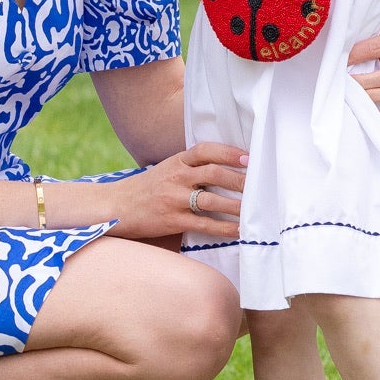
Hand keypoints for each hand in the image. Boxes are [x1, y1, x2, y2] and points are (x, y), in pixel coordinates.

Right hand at [108, 143, 245, 240]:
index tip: (248, 156)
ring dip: (236, 204)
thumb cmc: (148, 188)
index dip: (228, 152)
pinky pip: (203, 223)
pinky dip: (223, 227)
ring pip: (211, 199)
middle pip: (213, 173)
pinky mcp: (173, 220)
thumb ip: (191, 167)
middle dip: (239, 179)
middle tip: (261, 184)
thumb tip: (226, 169)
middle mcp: (177, 176)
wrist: (118, 207)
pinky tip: (238, 229)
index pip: (205, 150)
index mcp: (177, 161)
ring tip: (255, 208)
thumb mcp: (168, 169)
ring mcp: (174, 199)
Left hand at [346, 28, 379, 125]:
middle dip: (365, 80)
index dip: (356, 54)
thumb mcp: (365, 31)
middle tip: (345, 81)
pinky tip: (379, 120)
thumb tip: (338, 35)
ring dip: (373, 96)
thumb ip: (358, 31)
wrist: (377, 50)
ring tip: (354, 97)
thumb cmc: (364, 39)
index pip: (377, 48)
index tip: (339, 59)